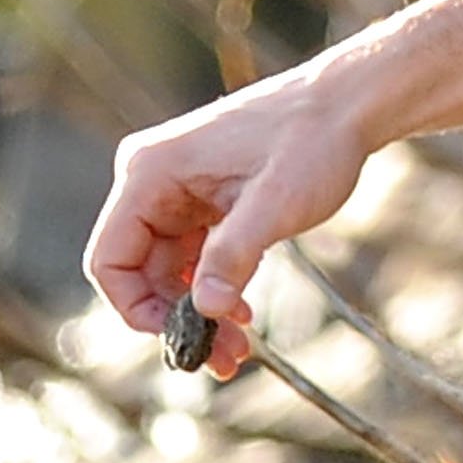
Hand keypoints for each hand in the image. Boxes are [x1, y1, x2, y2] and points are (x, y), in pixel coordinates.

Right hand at [84, 0, 462, 379]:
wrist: (352, 103)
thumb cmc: (313, 141)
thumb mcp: (275, 203)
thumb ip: (233, 256)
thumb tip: (205, 312)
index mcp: (149, 171)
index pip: (109, 258)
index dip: (132, 308)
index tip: (175, 340)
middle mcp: (153, 178)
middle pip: (140, 270)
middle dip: (178, 318)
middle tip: (220, 359)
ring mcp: (180, 189)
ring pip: (170, 268)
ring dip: (200, 309)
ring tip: (238, 351)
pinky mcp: (207, 198)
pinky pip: (195, 255)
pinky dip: (216, 286)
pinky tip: (244, 317)